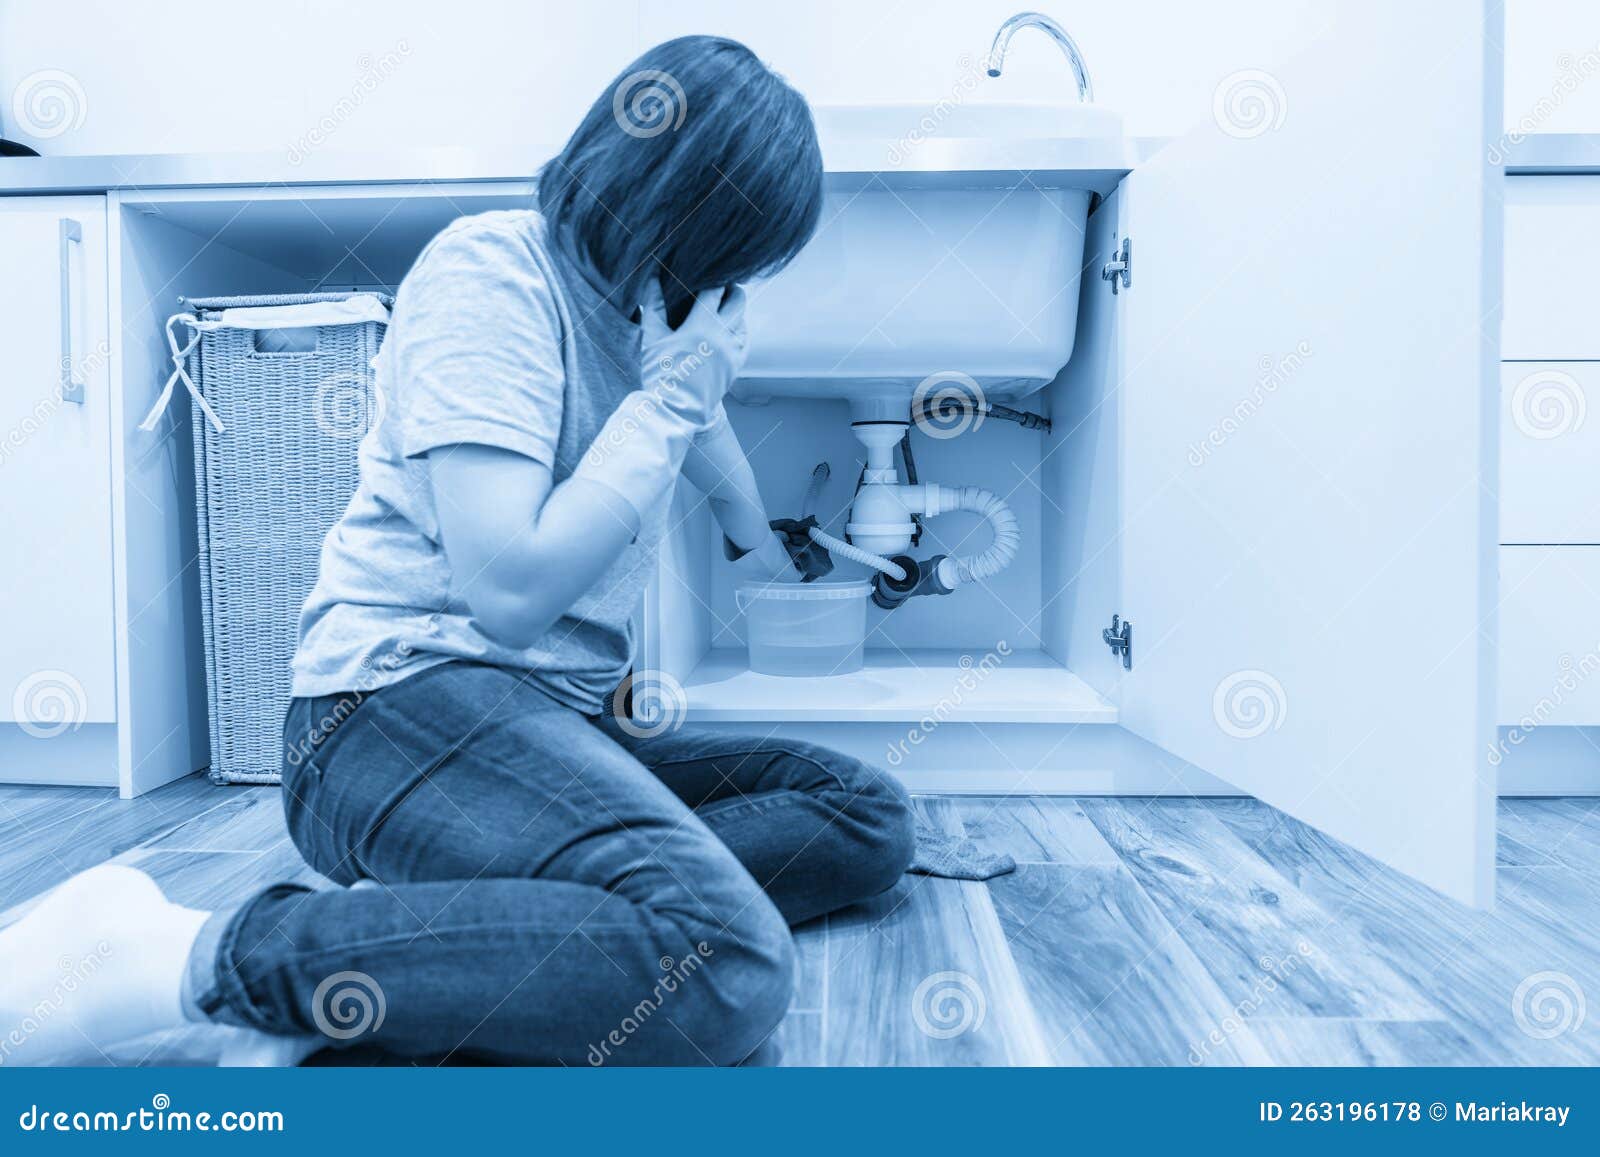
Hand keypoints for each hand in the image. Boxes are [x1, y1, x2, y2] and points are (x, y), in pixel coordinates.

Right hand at [639, 280, 746, 428]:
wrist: (674, 410)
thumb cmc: (659, 373)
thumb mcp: (653, 337)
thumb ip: (654, 304)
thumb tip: (651, 276)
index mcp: (701, 326)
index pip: (716, 289)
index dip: (714, 277)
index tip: (710, 272)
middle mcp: (722, 337)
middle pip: (737, 300)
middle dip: (731, 289)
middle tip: (721, 285)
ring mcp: (732, 352)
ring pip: (743, 320)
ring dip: (735, 310)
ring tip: (722, 307)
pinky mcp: (736, 366)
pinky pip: (744, 341)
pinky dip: (739, 331)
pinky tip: (728, 329)